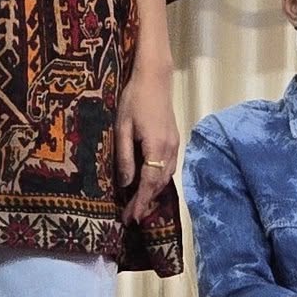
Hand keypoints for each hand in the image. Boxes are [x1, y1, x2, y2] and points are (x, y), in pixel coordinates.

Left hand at [113, 58, 179, 225]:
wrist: (155, 78)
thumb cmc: (134, 99)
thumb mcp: (122, 127)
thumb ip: (125, 156)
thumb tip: (126, 183)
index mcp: (156, 147)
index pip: (149, 183)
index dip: (140, 202)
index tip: (131, 218)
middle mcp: (170, 149)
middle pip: (159, 184)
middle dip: (146, 203)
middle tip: (131, 218)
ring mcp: (174, 144)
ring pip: (166, 177)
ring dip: (153, 193)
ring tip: (138, 206)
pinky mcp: (174, 140)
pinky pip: (168, 167)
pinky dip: (159, 181)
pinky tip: (149, 185)